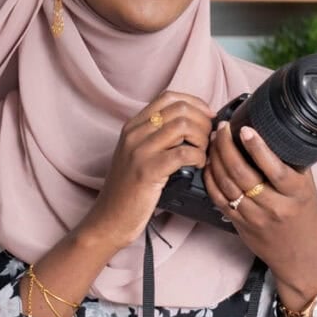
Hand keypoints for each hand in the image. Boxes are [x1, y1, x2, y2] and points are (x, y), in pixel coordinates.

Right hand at [77, 91, 213, 252]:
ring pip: (183, 126)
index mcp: (133, 126)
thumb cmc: (129, 190)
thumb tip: (192, 124)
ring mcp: (139, 151)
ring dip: (202, 138)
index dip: (194, 102)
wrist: (109, 219)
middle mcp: (134, 133)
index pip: (168, 97)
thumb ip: (157, 136)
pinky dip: (199, 156)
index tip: (207, 116)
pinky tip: (198, 165)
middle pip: (179, 109)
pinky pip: (184, 152)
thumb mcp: (137, 154)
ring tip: (203, 152)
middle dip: (202, 122)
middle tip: (208, 139)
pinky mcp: (148, 171)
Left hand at [203, 121, 316, 310]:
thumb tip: (276, 133)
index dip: (257, 147)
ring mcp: (254, 218)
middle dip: (227, 147)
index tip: (245, 129)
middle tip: (222, 129)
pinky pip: (218, 199)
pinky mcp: (239, 225)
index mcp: (296, 195)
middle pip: (243, 173)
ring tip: (214, 141)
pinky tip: (209, 164)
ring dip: (216, 159)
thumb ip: (294, 165)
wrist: (302, 259)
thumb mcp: (308, 190)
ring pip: (227, 184)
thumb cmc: (306, 219)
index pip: (274, 168)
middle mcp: (274, 206)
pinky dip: (211, 179)